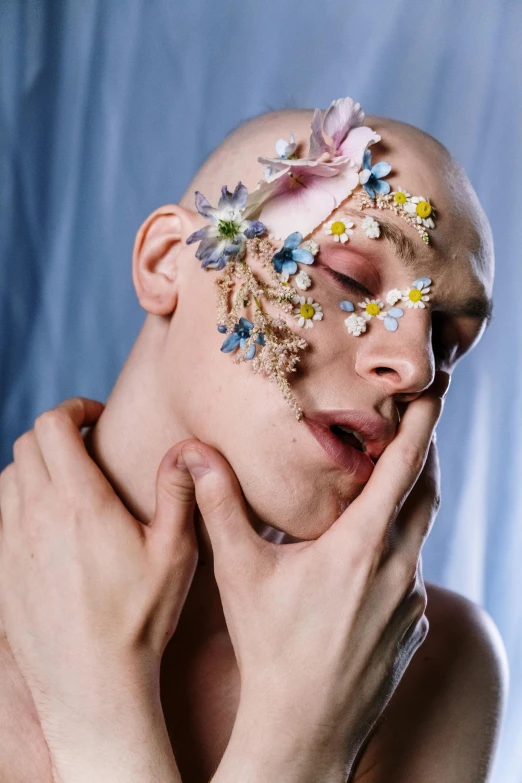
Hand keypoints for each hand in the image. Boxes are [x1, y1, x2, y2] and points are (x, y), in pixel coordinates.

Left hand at [0, 398, 197, 740]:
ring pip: (8, 478)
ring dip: (34, 466)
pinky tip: (48, 523)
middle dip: (55, 433)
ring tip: (67, 483)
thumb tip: (186, 448)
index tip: (97, 418)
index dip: (74, 409)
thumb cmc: (140, 619)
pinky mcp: (1, 572)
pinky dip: (18, 502)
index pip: (54, 426)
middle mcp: (36, 515)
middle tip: (86, 447)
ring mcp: (12, 545)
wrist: (94, 686)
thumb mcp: (175, 553)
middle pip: (26, 445)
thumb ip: (178, 492)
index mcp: (80, 502)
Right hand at [178, 371, 449, 779]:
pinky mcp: (412, 627)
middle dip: (424, 454)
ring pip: (419, 535)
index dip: (422, 425)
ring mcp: (411, 601)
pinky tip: (373, 557)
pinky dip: (401, 549)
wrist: (304, 730)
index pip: (404, 467)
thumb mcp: (239, 571)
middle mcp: (399, 568)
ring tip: (387, 485)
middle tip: (414, 427)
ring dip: (409, 504)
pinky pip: (413, 574)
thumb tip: (196, 455)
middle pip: (426, 493)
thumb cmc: (269, 649)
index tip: (433, 393)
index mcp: (362, 545)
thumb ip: (220, 505)